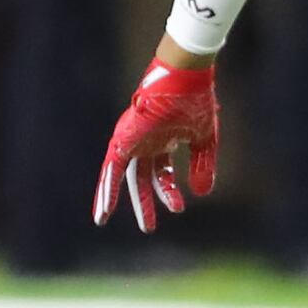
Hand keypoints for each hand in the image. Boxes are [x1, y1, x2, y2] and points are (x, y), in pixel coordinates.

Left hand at [94, 57, 218, 230]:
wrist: (186, 79)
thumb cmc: (196, 101)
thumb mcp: (205, 140)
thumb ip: (203, 166)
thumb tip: (203, 193)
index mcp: (164, 141)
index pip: (163, 173)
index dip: (169, 192)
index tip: (178, 209)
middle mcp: (146, 142)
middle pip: (142, 178)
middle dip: (146, 203)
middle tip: (149, 228)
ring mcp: (133, 140)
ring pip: (119, 175)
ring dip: (112, 197)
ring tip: (103, 220)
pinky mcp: (123, 138)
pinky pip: (111, 167)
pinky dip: (106, 187)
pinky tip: (102, 207)